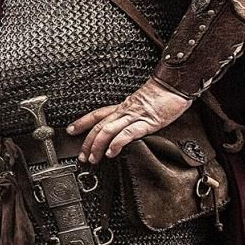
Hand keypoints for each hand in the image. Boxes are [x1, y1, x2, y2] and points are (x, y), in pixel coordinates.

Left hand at [68, 79, 188, 161]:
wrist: (175, 86)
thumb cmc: (163, 96)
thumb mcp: (143, 105)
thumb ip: (133, 115)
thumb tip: (126, 127)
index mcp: (123, 107)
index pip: (97, 114)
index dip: (81, 122)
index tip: (70, 130)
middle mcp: (124, 111)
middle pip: (98, 126)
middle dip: (87, 142)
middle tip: (81, 156)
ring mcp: (134, 116)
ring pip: (108, 130)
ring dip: (97, 146)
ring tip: (93, 158)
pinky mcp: (146, 122)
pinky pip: (127, 133)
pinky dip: (117, 143)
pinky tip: (111, 152)